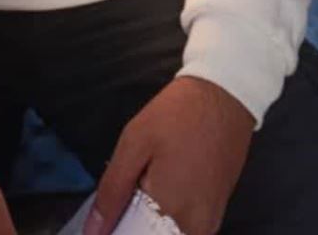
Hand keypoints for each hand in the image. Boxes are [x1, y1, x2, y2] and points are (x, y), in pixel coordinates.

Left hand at [85, 77, 254, 234]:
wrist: (223, 96)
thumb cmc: (178, 114)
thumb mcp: (134, 143)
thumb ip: (112, 191)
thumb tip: (94, 231)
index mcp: (171, 211)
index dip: (116, 227)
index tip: (111, 210)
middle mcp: (195, 227)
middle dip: (133, 222)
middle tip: (130, 189)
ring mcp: (209, 224)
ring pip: (168, 234)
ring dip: (149, 219)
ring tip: (146, 182)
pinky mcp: (216, 215)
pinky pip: (184, 229)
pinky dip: (168, 216)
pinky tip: (163, 186)